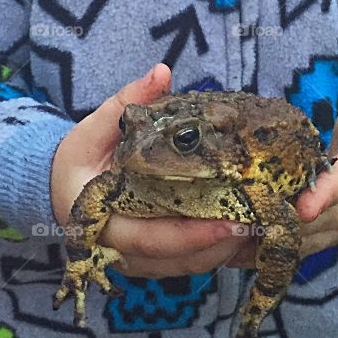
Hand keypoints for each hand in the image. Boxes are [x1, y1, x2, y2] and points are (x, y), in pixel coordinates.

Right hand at [50, 63, 245, 277]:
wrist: (67, 191)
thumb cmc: (82, 160)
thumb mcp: (96, 130)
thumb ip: (126, 103)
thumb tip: (161, 72)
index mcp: (106, 224)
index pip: (152, 239)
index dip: (192, 235)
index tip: (229, 221)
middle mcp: (127, 253)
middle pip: (183, 259)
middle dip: (226, 243)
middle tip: (265, 219)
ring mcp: (148, 262)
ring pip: (196, 264)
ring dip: (234, 247)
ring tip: (270, 222)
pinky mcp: (165, 260)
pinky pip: (200, 261)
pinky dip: (230, 250)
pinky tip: (260, 231)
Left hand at [226, 89, 337, 267]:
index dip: (322, 196)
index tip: (302, 207)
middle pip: (311, 223)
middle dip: (274, 221)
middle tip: (234, 217)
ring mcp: (334, 230)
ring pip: (297, 242)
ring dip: (261, 241)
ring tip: (221, 237)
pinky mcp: (319, 240)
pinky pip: (289, 251)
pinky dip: (260, 253)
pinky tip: (226, 252)